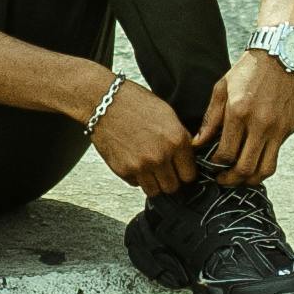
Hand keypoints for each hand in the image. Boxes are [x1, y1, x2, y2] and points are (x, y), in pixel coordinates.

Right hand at [85, 75, 199, 193]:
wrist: (103, 102)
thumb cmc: (134, 103)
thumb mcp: (168, 115)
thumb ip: (180, 138)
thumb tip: (188, 156)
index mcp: (176, 140)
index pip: (190, 175)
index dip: (185, 172)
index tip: (181, 170)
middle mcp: (160, 156)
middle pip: (173, 187)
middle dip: (170, 179)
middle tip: (165, 170)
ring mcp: (141, 166)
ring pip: (154, 191)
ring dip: (154, 182)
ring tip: (149, 167)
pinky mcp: (123, 170)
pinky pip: (135, 184)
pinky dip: (137, 177)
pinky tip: (134, 161)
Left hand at [197, 47, 293, 183]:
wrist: (282, 53)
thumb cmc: (249, 69)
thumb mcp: (222, 88)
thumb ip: (210, 119)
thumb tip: (198, 144)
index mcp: (239, 112)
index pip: (226, 154)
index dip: (216, 166)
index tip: (212, 166)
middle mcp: (260, 124)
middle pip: (245, 168)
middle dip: (231, 180)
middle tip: (223, 180)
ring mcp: (278, 128)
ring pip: (265, 169)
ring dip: (251, 179)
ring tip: (240, 177)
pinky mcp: (290, 128)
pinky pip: (276, 154)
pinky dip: (264, 161)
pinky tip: (254, 157)